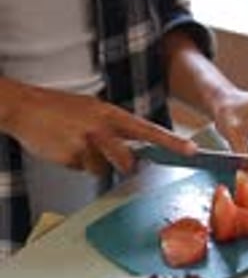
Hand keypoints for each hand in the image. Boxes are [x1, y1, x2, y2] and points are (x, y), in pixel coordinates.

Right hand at [3, 81, 196, 175]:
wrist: (25, 107)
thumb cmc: (59, 110)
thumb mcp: (92, 111)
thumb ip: (114, 130)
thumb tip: (131, 150)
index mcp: (111, 113)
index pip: (150, 130)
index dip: (172, 142)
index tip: (192, 151)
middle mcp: (103, 128)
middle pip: (128, 160)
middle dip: (121, 164)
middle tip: (102, 151)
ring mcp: (87, 143)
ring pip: (103, 168)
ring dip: (93, 163)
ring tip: (76, 145)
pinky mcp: (71, 156)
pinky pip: (83, 170)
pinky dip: (75, 164)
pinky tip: (64, 149)